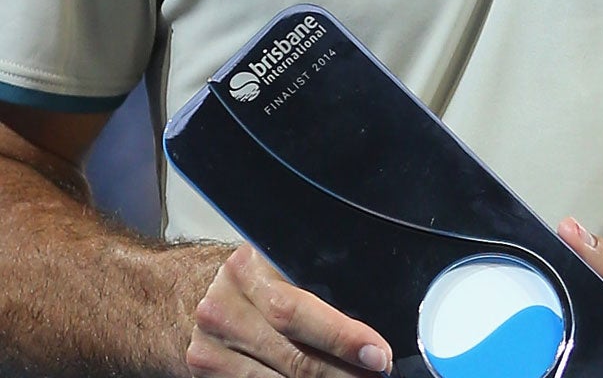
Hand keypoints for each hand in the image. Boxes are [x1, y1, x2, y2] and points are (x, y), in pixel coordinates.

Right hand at [187, 244, 391, 377]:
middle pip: (293, 356)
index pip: (298, 311)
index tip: (377, 354)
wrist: (196, 294)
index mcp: (249, 268)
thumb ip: (320, 283)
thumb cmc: (258, 276)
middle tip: (375, 375)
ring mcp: (209, 346)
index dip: (342, 338)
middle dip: (341, 371)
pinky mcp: (205, 373)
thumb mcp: (284, 263)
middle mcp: (223, 308)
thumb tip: (371, 326)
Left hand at [560, 219, 602, 377]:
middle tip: (547, 334)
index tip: (528, 336)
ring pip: (593, 370)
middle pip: (580, 365)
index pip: (575, 363)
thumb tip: (571, 234)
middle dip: (562, 351)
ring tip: (569, 340)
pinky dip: (602, 362)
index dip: (548, 349)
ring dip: (583, 357)